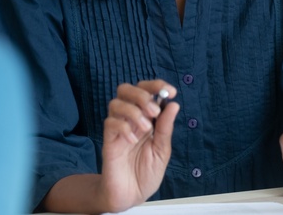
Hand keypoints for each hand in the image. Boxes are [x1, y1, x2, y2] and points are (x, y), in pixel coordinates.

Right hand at [97, 80, 179, 211]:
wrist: (131, 195)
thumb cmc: (147, 173)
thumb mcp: (162, 151)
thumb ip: (165, 128)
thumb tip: (173, 104)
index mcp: (147, 118)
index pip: (147, 91)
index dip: (157, 86)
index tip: (171, 91)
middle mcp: (131, 119)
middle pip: (126, 89)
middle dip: (141, 94)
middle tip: (154, 111)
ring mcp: (118, 128)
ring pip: (116, 103)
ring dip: (133, 111)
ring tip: (146, 128)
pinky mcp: (109, 140)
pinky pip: (110, 123)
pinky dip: (123, 127)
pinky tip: (133, 141)